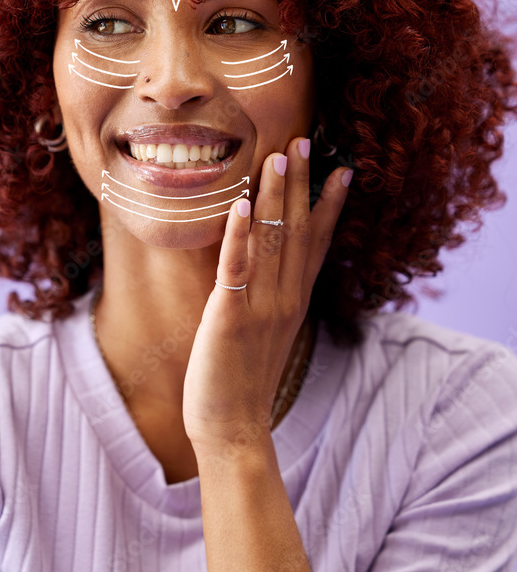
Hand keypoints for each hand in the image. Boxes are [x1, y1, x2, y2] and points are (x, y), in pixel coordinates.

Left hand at [181, 137, 351, 457]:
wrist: (234, 429)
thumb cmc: (242, 382)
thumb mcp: (266, 334)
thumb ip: (270, 299)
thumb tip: (267, 270)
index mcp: (294, 301)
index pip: (317, 244)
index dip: (329, 205)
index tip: (341, 169)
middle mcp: (285, 299)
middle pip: (299, 231)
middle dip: (302, 184)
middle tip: (304, 142)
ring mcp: (261, 307)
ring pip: (273, 241)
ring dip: (276, 197)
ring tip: (280, 156)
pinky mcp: (231, 317)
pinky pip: (238, 269)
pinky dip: (240, 235)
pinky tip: (242, 205)